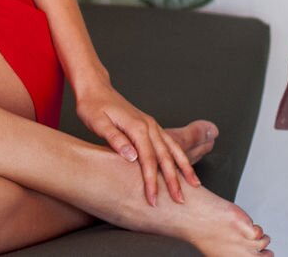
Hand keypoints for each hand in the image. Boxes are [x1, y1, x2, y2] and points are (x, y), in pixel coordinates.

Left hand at [75, 84, 200, 207]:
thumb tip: (132, 157)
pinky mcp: (150, 126)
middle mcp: (148, 126)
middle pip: (165, 157)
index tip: (153, 199)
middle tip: (180, 200)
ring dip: (184, 168)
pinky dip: (180, 156)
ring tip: (195, 185)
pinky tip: (185, 166)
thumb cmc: (93, 105)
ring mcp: (151, 125)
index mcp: (137, 127)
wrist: (95, 88)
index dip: (152, 181)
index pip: (148, 160)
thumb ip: (115, 139)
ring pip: (173, 149)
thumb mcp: (98, 122)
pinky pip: (170, 143)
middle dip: (174, 180)